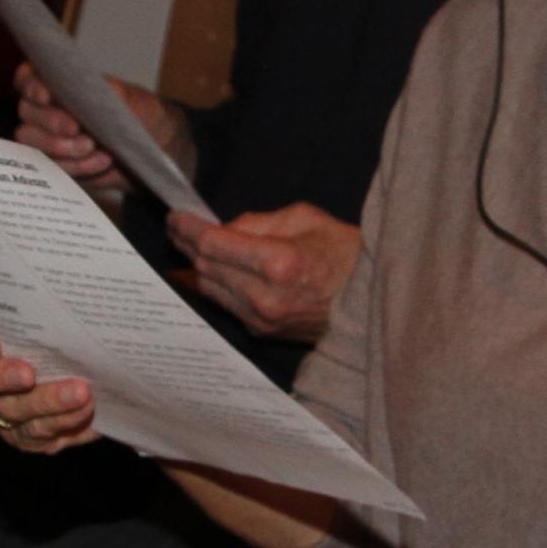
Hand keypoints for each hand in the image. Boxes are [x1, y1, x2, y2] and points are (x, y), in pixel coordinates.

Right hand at [0, 320, 97, 455]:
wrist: (89, 373)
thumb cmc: (61, 335)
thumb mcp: (50, 317)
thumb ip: (46, 308)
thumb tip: (70, 287)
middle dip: (3, 377)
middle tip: (28, 374)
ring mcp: (4, 412)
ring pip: (13, 412)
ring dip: (46, 401)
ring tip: (79, 391)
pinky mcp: (28, 437)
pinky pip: (40, 435)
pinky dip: (64, 421)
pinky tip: (86, 408)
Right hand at [13, 65, 189, 209]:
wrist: (154, 148)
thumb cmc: (138, 113)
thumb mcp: (127, 97)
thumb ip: (102, 90)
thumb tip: (79, 88)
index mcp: (58, 83)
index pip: (28, 78)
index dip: (30, 85)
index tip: (45, 96)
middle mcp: (47, 109)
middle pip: (26, 112)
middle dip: (49, 121)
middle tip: (75, 128)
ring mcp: (49, 138)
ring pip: (33, 143)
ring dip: (62, 147)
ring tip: (93, 146)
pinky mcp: (59, 164)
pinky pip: (55, 167)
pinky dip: (78, 165)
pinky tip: (102, 160)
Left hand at [170, 205, 361, 344]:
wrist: (371, 302)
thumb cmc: (345, 254)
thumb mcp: (306, 218)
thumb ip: (258, 222)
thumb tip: (224, 230)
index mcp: (279, 262)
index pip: (213, 243)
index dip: (187, 228)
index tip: (175, 216)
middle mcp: (265, 296)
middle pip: (205, 267)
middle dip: (187, 244)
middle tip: (178, 227)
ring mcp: (262, 318)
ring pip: (210, 288)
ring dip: (199, 265)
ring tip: (193, 245)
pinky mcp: (263, 332)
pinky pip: (227, 304)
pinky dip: (218, 284)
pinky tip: (218, 269)